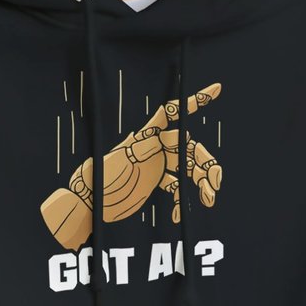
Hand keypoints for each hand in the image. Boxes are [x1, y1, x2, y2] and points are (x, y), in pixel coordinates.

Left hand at [39, 83, 223, 250]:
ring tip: (208, 200)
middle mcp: (156, 148)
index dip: (194, 102)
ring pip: (190, 169)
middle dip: (206, 164)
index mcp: (147, 138)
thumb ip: (136, 149)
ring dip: (201, 183)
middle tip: (214, 184)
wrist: (89, 202)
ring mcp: (158, 165)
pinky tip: (178, 216)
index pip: (173, 114)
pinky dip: (182, 201)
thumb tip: (158, 133)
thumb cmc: (96, 180)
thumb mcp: (114, 163)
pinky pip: (178, 188)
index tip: (216, 89)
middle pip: (191, 149)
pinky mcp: (156, 182)